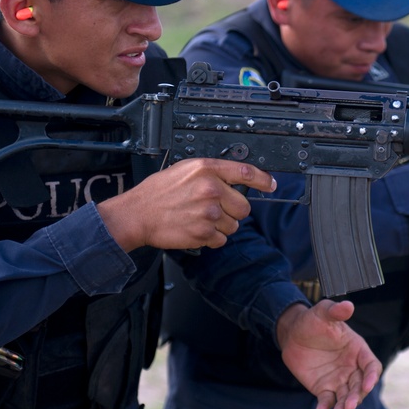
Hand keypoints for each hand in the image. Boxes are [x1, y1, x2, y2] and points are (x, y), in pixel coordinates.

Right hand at [97, 158, 275, 250]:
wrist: (137, 214)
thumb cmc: (158, 192)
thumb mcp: (184, 170)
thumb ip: (211, 173)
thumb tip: (235, 179)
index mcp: (206, 169)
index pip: (245, 172)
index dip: (262, 180)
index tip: (271, 184)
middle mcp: (211, 189)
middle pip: (243, 207)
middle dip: (232, 211)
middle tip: (212, 209)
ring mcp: (209, 212)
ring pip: (234, 225)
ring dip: (220, 226)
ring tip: (199, 219)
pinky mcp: (204, 232)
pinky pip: (221, 239)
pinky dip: (211, 238)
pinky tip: (195, 229)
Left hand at [276, 300, 382, 408]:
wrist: (292, 333)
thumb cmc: (313, 320)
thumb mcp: (323, 312)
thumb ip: (335, 311)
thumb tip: (348, 306)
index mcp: (357, 350)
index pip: (371, 366)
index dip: (371, 376)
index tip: (367, 384)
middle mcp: (352, 367)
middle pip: (360, 386)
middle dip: (357, 397)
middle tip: (349, 406)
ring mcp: (338, 380)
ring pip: (346, 397)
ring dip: (344, 407)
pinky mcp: (324, 388)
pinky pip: (327, 400)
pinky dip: (325, 408)